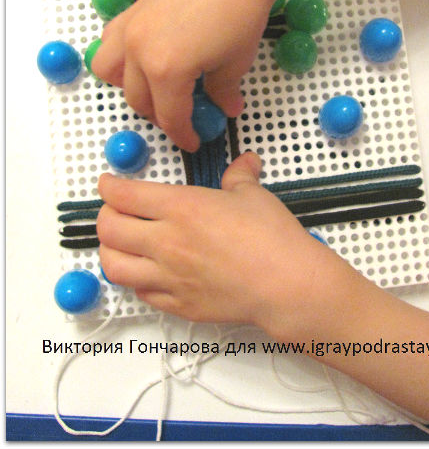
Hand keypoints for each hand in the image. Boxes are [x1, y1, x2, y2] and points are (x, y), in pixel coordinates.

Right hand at [92, 0, 287, 151]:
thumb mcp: (235, 62)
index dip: (183, 135)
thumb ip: (222, 92)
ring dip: (129, 87)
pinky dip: (120, 56)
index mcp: (165, 70)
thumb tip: (226, 109)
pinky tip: (145, 55)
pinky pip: (111, 41)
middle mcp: (138, 51)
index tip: (195, 142)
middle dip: (160, 116)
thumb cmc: (243, 12)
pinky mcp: (133, 8)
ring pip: (111, 71)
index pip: (169, 117)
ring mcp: (131, 27)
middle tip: (183, 118)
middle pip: (139, 99)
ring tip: (155, 88)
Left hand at [97, 152, 330, 325]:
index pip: (124, 195)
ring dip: (110, 251)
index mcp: (181, 208)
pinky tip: (148, 272)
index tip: (108, 184)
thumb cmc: (271, 238)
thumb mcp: (253, 195)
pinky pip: (141, 293)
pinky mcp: (179, 303)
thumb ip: (240, 175)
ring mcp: (169, 277)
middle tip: (114, 211)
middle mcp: (167, 242)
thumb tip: (245, 162)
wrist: (286, 284)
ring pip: (114, 266)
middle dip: (105, 216)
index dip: (109, 186)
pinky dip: (137, 279)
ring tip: (121, 243)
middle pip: (109, 229)